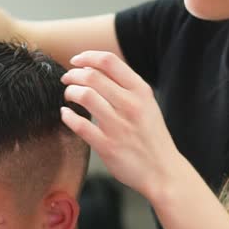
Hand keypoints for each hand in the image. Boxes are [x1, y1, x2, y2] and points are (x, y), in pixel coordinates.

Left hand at [61, 51, 185, 200]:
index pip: (108, 61)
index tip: (76, 61)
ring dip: (70, 92)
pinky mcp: (107, 146)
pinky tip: (65, 114)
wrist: (163, 171)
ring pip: (84, 96)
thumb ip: (125, 87)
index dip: (87, 56)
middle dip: (73, 74)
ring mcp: (118, 126)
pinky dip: (67, 116)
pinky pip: (79, 125)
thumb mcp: (147, 104)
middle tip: (67, 79)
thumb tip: (94, 69)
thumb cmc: (151, 136)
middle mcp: (130, 105)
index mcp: (141, 91)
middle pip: (91, 76)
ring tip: (68, 95)